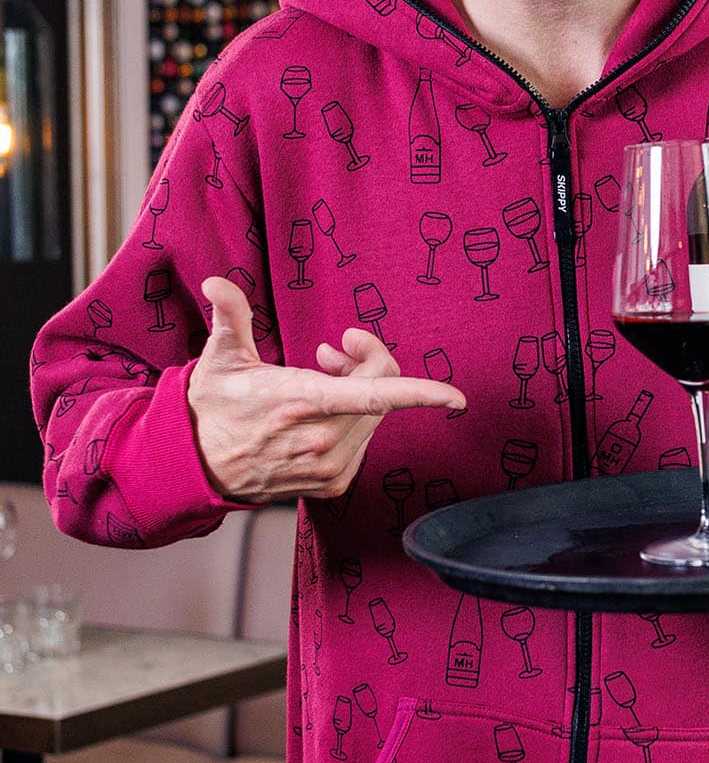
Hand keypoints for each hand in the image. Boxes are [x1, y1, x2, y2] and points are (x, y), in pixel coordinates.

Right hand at [186, 275, 465, 504]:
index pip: (374, 395)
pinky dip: (356, 419)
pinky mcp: (334, 482)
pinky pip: (366, 439)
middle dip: (365, 362)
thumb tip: (215, 279)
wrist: (198, 465)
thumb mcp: (219, 357)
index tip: (456, 397)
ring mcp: (330, 466)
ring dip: (361, 390)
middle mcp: (322, 439)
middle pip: (382, 391)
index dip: (421, 393)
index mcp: (304, 401)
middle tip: (332, 349)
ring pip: (376, 416)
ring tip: (323, 374)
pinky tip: (324, 411)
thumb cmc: (214, 405)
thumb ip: (229, 316)